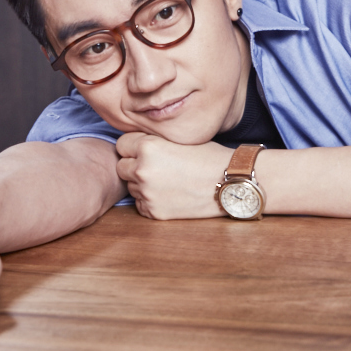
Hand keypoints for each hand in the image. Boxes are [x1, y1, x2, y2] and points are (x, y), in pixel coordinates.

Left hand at [116, 133, 230, 219]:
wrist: (229, 183)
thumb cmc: (209, 157)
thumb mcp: (178, 138)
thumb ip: (153, 140)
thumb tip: (134, 142)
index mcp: (147, 146)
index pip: (122, 144)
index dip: (134, 146)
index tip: (146, 150)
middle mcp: (142, 170)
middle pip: (121, 167)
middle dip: (134, 165)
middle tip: (157, 166)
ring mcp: (147, 193)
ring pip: (131, 186)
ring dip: (142, 183)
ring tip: (168, 180)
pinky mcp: (153, 212)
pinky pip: (140, 203)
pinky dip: (150, 200)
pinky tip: (170, 194)